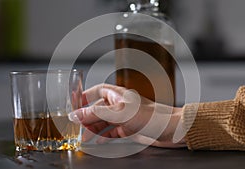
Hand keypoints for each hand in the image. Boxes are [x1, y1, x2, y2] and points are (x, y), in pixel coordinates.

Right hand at [68, 84, 185, 147]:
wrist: (170, 129)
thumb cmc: (149, 116)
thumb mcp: (119, 113)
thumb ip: (96, 113)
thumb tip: (76, 114)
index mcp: (117, 95)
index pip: (97, 91)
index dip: (85, 96)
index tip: (74, 104)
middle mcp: (120, 105)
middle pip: (98, 109)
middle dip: (87, 118)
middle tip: (76, 128)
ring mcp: (124, 117)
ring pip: (104, 122)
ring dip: (93, 129)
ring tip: (84, 138)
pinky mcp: (129, 129)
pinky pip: (112, 132)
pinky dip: (104, 136)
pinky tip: (98, 141)